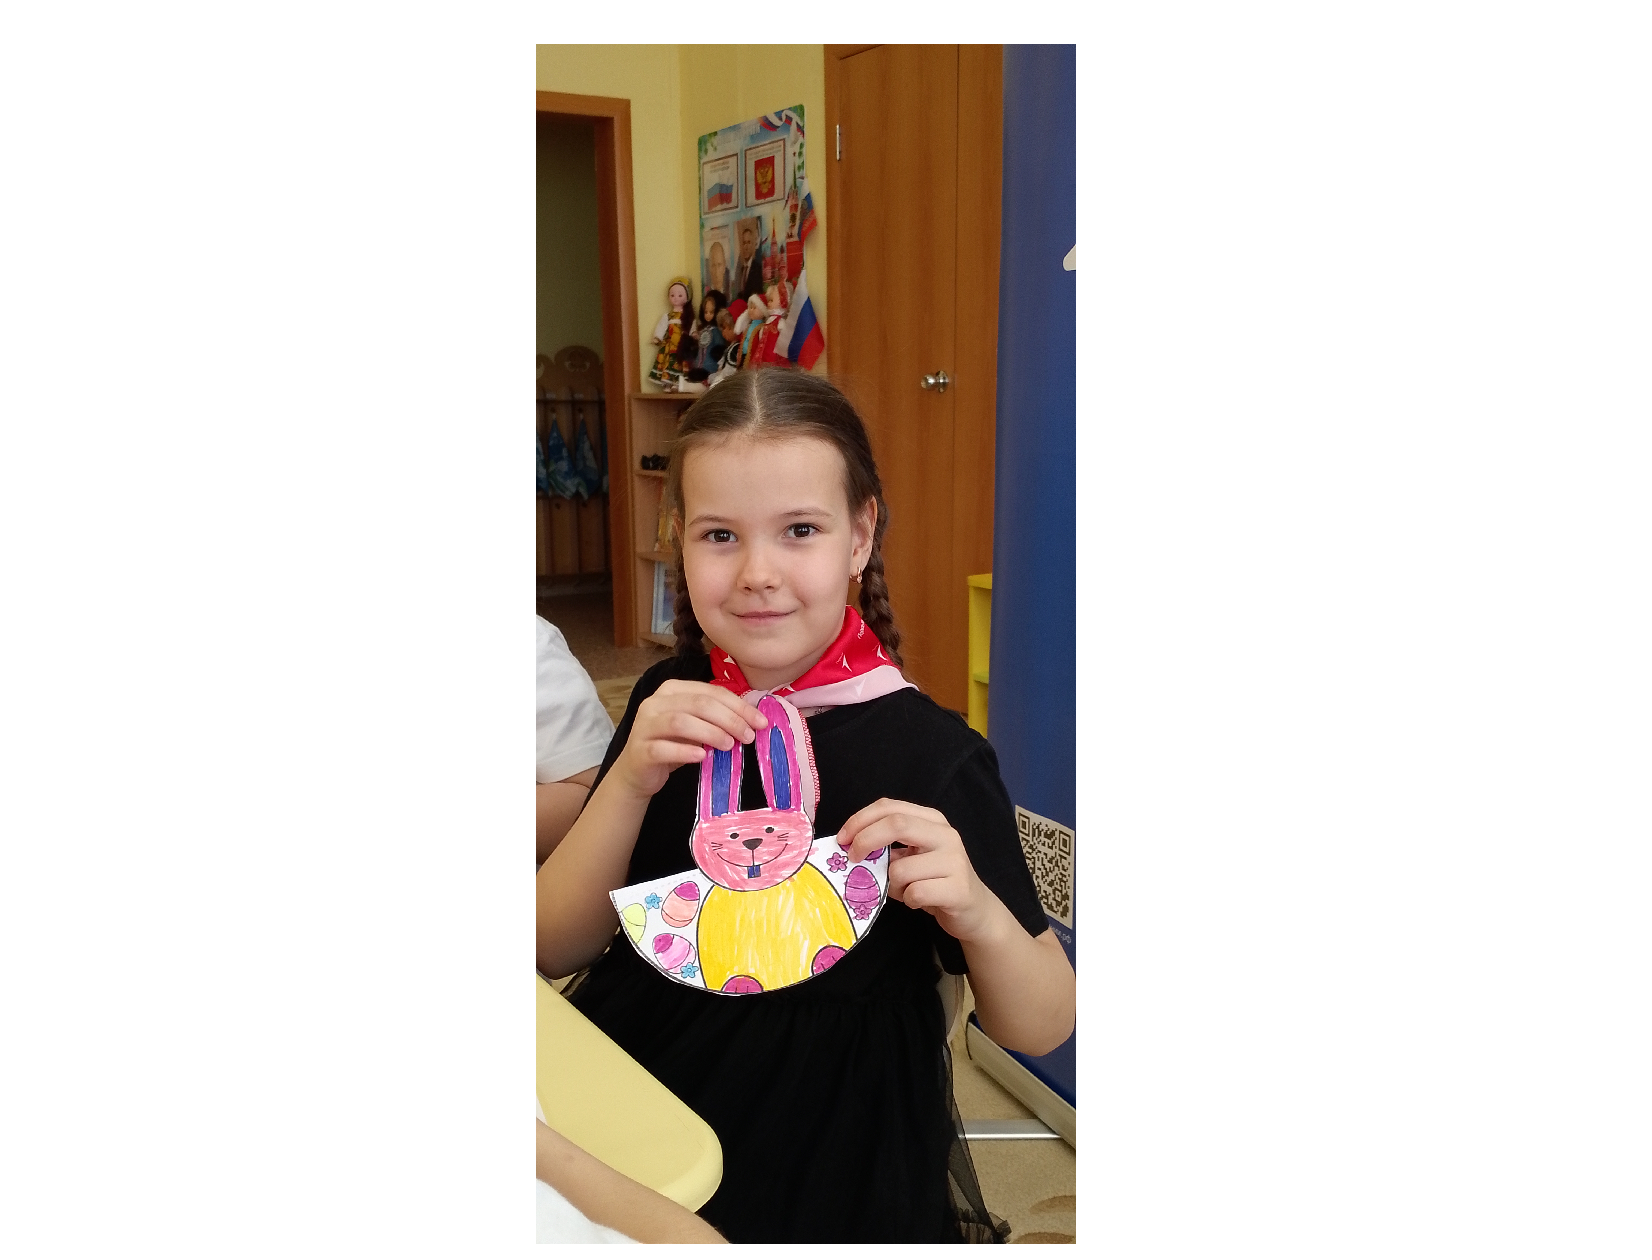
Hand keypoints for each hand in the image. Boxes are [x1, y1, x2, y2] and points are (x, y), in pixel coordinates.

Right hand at [611, 681, 767, 799]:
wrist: (638, 771)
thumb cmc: (672, 745)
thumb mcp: (696, 727)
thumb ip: (716, 718)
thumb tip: (753, 720)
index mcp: (672, 690)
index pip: (711, 692)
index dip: (739, 706)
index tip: (761, 722)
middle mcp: (655, 702)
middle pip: (699, 704)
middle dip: (729, 719)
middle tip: (748, 736)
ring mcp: (644, 725)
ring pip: (680, 722)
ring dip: (710, 733)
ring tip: (729, 745)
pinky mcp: (639, 750)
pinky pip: (663, 748)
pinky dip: (685, 752)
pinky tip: (702, 757)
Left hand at [837, 799, 1001, 943]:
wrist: (975, 911)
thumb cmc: (935, 881)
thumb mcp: (912, 857)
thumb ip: (889, 847)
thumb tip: (851, 847)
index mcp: (932, 820)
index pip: (890, 807)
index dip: (860, 819)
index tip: (842, 838)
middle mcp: (946, 834)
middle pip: (896, 824)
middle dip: (866, 840)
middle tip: (852, 858)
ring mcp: (955, 861)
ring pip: (900, 868)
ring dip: (891, 885)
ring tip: (904, 890)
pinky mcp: (958, 889)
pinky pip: (915, 892)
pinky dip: (908, 900)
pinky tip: (919, 901)